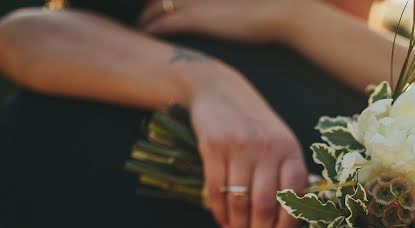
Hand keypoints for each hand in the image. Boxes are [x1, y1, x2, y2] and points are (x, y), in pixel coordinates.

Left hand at [139, 0, 303, 42]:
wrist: (276, 10)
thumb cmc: (268, 10)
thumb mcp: (242, 7)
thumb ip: (229, 9)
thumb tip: (228, 15)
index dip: (163, 1)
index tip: (157, 8)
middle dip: (149, 7)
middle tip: (141, 19)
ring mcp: (196, 4)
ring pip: (158, 8)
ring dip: (145, 18)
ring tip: (138, 29)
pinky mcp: (197, 18)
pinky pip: (165, 23)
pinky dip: (152, 29)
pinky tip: (145, 37)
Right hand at [175, 57, 305, 227]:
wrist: (219, 91)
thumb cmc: (256, 126)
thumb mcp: (280, 144)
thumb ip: (286, 177)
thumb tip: (288, 226)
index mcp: (289, 149)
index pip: (293, 195)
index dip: (287, 225)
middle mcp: (267, 148)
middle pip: (265, 204)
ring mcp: (239, 147)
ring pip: (240, 201)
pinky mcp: (213, 147)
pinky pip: (217, 191)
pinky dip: (220, 214)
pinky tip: (225, 224)